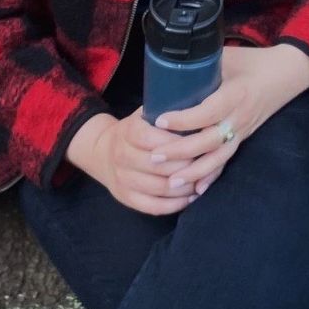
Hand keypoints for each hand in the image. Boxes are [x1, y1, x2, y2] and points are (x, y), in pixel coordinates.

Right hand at [67, 109, 206, 215]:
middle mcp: (122, 156)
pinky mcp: (125, 198)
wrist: (101, 151)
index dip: (178, 143)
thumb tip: (201, 101)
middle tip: (207, 163)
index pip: (153, 139)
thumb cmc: (136, 130)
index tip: (198, 141)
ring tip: (202, 180)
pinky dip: (176, 204)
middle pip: (161, 166)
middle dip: (188, 166)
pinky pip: (154, 207)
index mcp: (128, 132)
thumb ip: (167, 111)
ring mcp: (123, 179)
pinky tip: (191, 196)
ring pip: (160, 188)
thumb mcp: (145, 114)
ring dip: (186, 187)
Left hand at [149, 44, 308, 195]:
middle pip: (210, 141)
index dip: (184, 119)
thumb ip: (201, 63)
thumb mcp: (227, 56)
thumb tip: (169, 64)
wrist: (285, 74)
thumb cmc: (253, 62)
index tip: (159, 121)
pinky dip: (212, 176)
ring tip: (171, 181)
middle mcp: (239, 117)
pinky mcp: (243, 138)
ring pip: (218, 157)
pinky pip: (227, 161)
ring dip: (195, 171)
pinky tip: (196, 190)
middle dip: (181, 151)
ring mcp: (242, 131)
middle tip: (154, 156)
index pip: (208, 112)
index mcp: (235, 94)